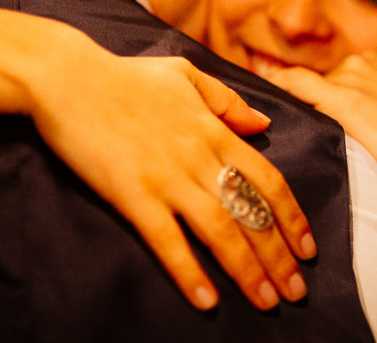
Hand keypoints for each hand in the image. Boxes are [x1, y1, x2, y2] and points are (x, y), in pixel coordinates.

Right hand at [25, 47, 315, 311]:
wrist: (69, 77)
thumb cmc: (127, 76)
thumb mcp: (187, 75)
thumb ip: (228, 102)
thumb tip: (264, 125)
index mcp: (215, 131)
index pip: (268, 179)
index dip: (292, 216)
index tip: (307, 247)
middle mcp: (200, 157)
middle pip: (252, 213)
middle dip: (279, 257)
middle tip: (296, 291)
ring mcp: (167, 177)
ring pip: (220, 230)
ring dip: (247, 271)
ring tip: (267, 301)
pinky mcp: (132, 194)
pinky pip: (168, 241)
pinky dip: (189, 272)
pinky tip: (206, 300)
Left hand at [265, 52, 376, 205]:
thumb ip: (365, 110)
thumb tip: (328, 119)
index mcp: (376, 63)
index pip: (328, 80)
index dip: (310, 102)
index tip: (292, 115)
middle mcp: (361, 62)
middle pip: (314, 86)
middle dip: (305, 110)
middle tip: (292, 137)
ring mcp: (351, 78)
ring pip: (302, 92)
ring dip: (295, 112)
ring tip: (286, 139)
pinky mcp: (343, 98)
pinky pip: (294, 87)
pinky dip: (276, 92)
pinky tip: (261, 107)